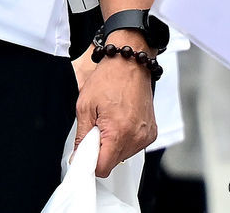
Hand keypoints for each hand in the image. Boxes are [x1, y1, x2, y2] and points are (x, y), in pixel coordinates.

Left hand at [74, 39, 156, 175]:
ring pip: (124, 155)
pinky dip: (125, 137)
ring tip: (110, 119)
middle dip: (102, 150)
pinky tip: (121, 119)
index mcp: (119, 132)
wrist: (130, 62)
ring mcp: (146, 136)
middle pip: (113, 162)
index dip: (90, 162)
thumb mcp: (85, 105)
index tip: (85, 152)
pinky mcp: (151, 133)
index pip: (103, 167)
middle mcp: (136, 137)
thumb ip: (81, 135)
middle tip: (98, 126)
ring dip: (114, 143)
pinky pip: (134, 145)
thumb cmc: (109, 77)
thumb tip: (78, 156)